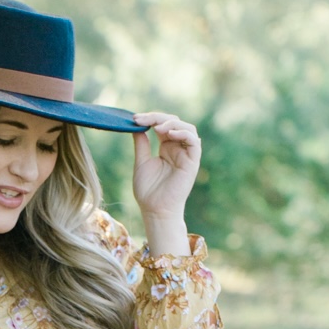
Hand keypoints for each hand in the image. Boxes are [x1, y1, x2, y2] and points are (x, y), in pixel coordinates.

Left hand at [131, 112, 201, 252]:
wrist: (155, 210)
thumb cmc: (148, 191)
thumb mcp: (141, 162)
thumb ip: (141, 144)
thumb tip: (136, 126)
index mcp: (166, 147)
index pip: (162, 124)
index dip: (150, 118)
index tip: (134, 118)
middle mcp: (178, 148)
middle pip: (174, 122)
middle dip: (158, 117)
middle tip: (141, 119)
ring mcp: (186, 154)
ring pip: (187, 128)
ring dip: (172, 123)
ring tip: (156, 127)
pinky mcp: (192, 162)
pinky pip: (194, 142)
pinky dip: (183, 134)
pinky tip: (169, 134)